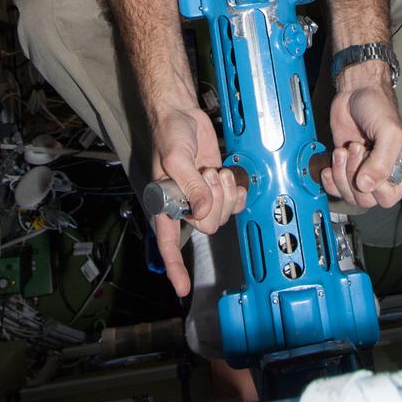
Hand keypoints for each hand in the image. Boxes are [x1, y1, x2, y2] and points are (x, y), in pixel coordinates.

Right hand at [149, 105, 246, 296]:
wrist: (182, 114)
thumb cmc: (169, 134)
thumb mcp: (175, 159)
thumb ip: (190, 187)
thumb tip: (203, 212)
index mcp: (165, 203)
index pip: (166, 242)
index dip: (175, 266)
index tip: (182, 288)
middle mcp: (184, 205)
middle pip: (207, 225)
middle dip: (214, 201)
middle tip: (207, 174)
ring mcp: (202, 196)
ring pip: (222, 215)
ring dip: (224, 193)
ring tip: (215, 170)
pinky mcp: (216, 186)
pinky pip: (232, 204)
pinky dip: (236, 195)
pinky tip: (233, 183)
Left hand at [321, 72, 401, 210]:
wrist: (355, 91)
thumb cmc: (377, 106)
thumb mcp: (388, 132)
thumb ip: (382, 161)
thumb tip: (366, 185)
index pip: (388, 197)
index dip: (374, 183)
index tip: (368, 156)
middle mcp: (383, 175)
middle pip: (366, 199)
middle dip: (353, 175)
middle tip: (355, 148)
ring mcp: (363, 172)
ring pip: (350, 195)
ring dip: (341, 174)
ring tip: (344, 150)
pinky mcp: (346, 167)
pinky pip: (337, 188)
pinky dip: (330, 180)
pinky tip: (330, 166)